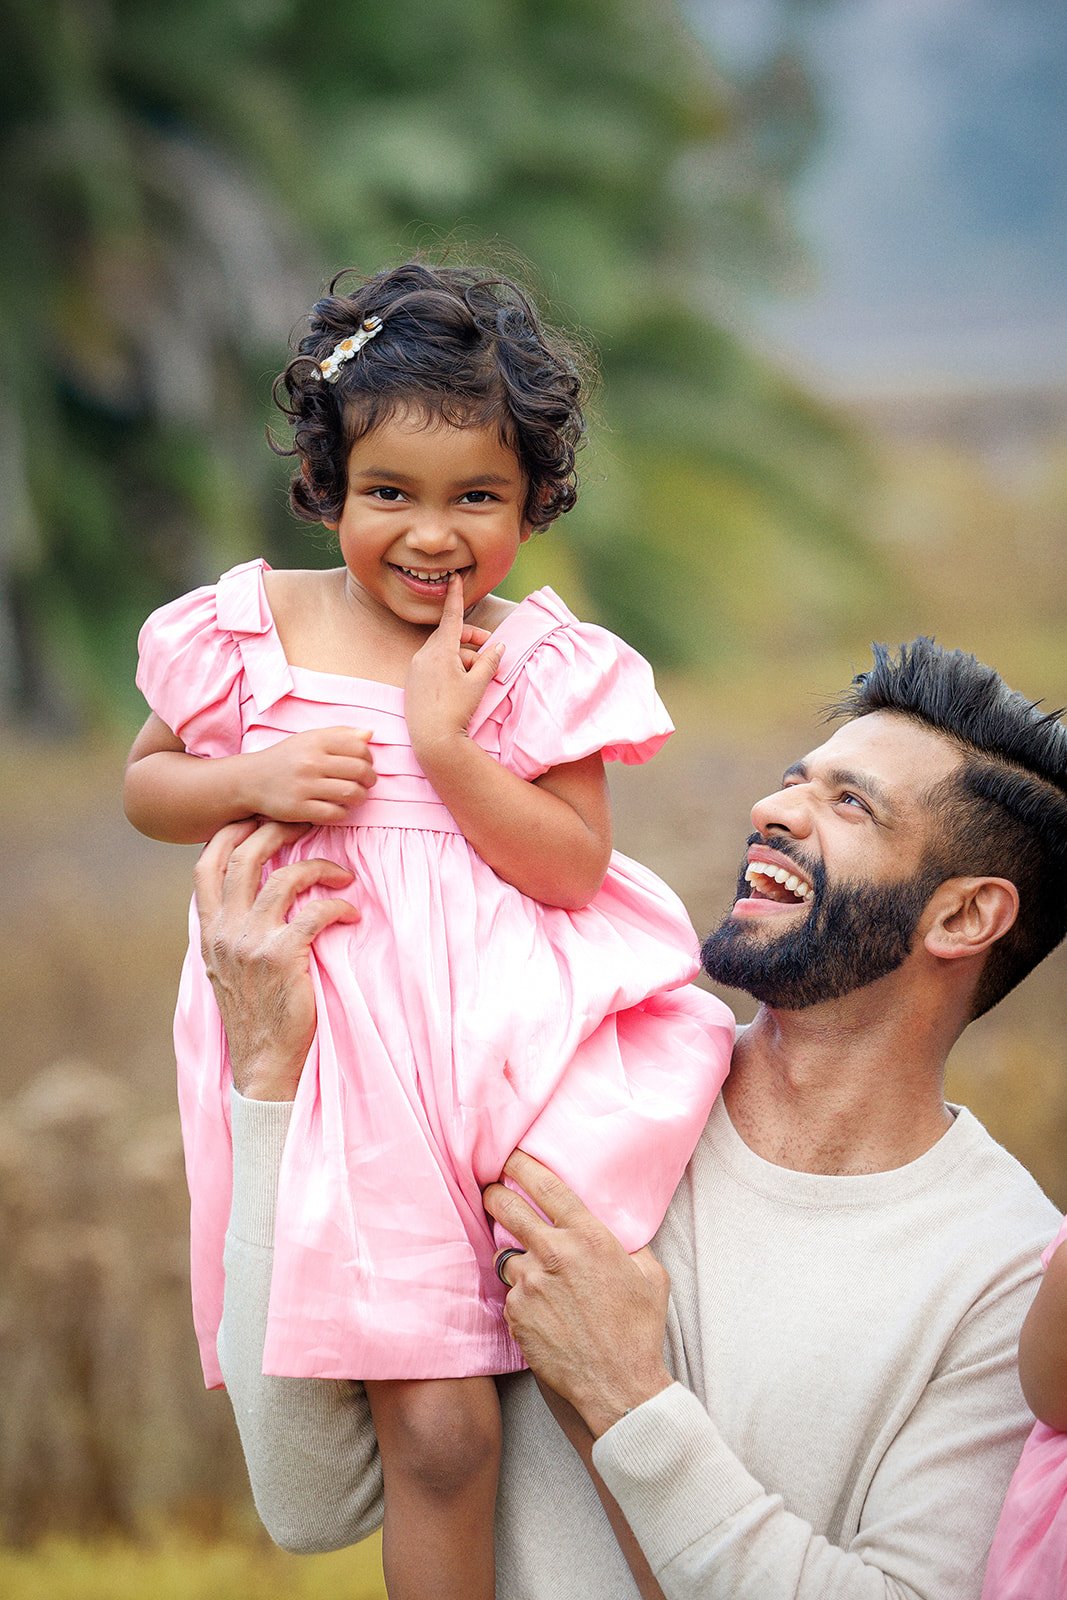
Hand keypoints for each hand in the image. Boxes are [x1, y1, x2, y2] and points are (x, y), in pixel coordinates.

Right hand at [193, 820, 360, 1099]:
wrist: (263, 1061)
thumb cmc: (255, 1012)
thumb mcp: (227, 967)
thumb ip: (231, 929)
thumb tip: (249, 893)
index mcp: (210, 930)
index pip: (206, 865)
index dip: (230, 832)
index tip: (259, 816)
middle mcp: (224, 931)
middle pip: (244, 856)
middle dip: (278, 829)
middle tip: (309, 824)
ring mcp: (250, 943)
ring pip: (283, 878)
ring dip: (319, 867)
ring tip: (343, 875)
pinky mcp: (282, 957)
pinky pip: (315, 912)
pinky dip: (338, 906)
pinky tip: (350, 913)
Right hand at [245, 727, 375, 823]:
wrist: (250, 780)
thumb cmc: (285, 759)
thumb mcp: (308, 739)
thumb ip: (339, 734)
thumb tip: (370, 734)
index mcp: (315, 741)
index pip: (359, 747)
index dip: (369, 758)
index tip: (365, 765)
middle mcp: (310, 762)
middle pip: (360, 771)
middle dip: (369, 780)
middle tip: (365, 783)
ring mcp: (304, 786)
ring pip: (351, 793)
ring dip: (360, 797)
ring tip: (355, 797)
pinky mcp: (299, 809)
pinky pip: (335, 813)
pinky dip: (342, 813)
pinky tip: (337, 808)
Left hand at [404, 576, 502, 763]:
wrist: (433, 740)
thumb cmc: (456, 711)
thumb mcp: (478, 684)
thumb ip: (489, 662)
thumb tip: (498, 647)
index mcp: (440, 651)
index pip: (451, 616)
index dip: (455, 597)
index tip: (454, 578)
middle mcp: (424, 655)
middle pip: (450, 636)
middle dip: (470, 640)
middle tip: (488, 650)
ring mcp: (415, 669)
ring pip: (442, 653)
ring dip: (461, 658)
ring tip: (476, 678)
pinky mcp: (413, 683)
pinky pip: (432, 666)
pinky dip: (448, 669)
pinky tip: (459, 687)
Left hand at [483, 1151, 673, 1437]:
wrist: (618, 1385)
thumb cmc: (638, 1330)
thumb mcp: (650, 1275)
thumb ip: (627, 1245)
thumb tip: (615, 1232)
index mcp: (588, 1238)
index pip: (546, 1187)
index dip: (522, 1165)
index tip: (510, 1157)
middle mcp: (554, 1255)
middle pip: (508, 1209)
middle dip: (495, 1195)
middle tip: (491, 1192)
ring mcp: (530, 1285)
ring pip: (508, 1257)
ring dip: (518, 1260)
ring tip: (538, 1276)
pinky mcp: (516, 1314)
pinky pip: (512, 1295)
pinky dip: (522, 1298)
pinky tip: (544, 1313)